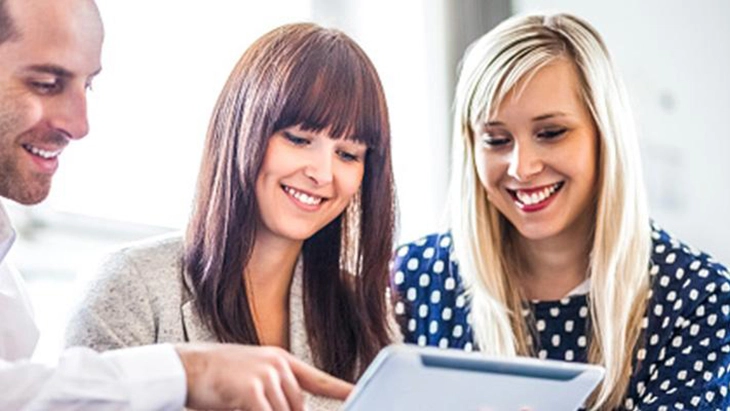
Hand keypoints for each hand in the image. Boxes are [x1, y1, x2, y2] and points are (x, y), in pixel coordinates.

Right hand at [175, 343, 352, 410]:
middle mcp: (278, 365)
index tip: (360, 393)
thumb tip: (292, 407)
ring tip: (237, 402)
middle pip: (298, 408)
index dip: (343, 389)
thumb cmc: (213, 377)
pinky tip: (238, 407)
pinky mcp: (252, 391)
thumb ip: (273, 393)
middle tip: (253, 403)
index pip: (319, 378)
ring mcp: (266, 376)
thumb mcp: (249, 378)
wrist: (182, 369)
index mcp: (280, 360)